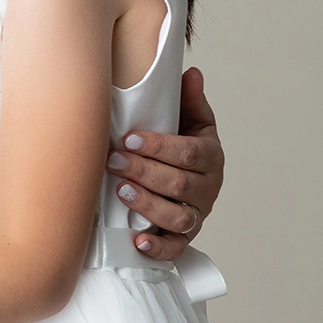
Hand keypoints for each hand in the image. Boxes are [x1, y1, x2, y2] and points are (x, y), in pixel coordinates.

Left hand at [106, 68, 223, 262]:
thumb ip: (189, 100)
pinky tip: (137, 241)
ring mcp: (196, 215)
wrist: (186, 180)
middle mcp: (207, 188)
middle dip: (144, 172)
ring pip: (177, 216)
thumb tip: (191, 73)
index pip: (188, 153)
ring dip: (148, 205)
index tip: (129, 138)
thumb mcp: (190, 121)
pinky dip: (158, 248)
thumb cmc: (181, 147)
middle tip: (113, 161)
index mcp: (209, 156)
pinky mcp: (183, 238)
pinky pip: (175, 249)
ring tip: (121, 192)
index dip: (159, 146)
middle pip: (179, 184)